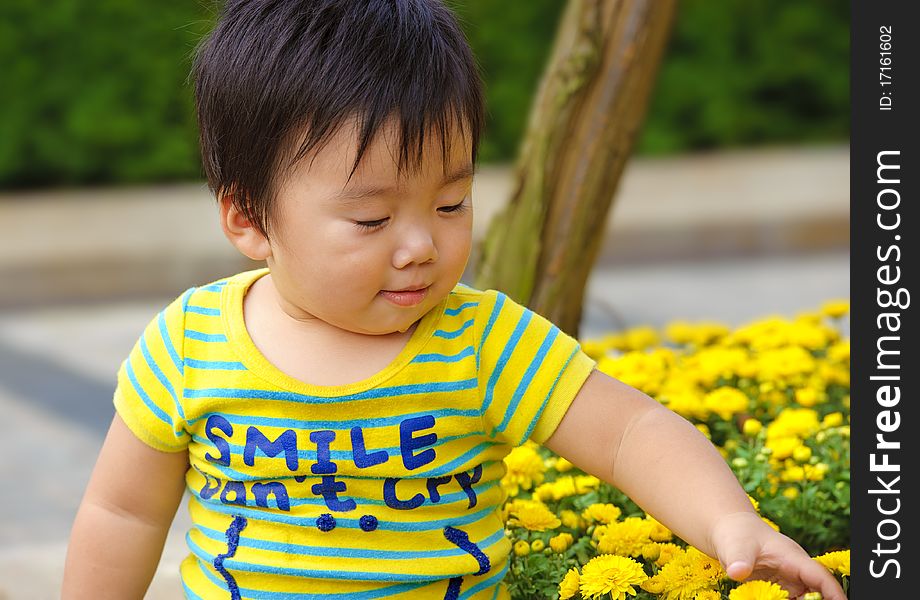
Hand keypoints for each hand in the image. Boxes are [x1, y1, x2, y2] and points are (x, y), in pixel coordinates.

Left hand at [709, 512, 846, 599]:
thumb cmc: (737, 535)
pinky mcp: (781, 587)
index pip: (819, 576)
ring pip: (805, 598)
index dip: (833, 592)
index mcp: (792, 558)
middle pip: (817, 592)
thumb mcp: (735, 547)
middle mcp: (797, 570)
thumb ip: (738, 560)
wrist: (731, 531)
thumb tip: (737, 572)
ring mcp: (790, 580)